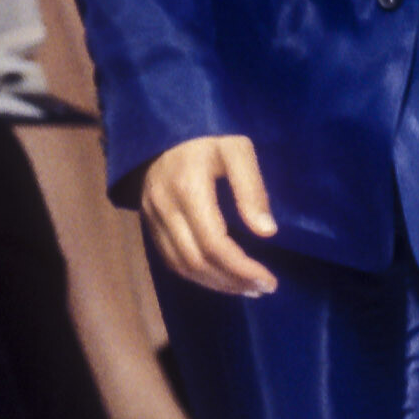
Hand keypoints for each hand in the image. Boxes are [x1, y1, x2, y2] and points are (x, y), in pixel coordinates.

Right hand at [140, 135, 278, 296]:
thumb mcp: (237, 150)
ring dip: (216, 284)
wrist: (163, 129)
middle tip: (264, 289)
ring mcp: (153, 218)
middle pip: (197, 261)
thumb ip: (251, 189)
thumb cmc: (207, 137)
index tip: (269, 281)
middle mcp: (165, 209)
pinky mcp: (149, 224)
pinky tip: (222, 278)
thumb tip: (267, 232)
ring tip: (248, 289)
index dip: (242, 269)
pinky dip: (198, 276)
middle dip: (232, 281)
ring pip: (182, 267)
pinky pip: (171, 261)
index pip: (213, 243)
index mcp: (188, 188)